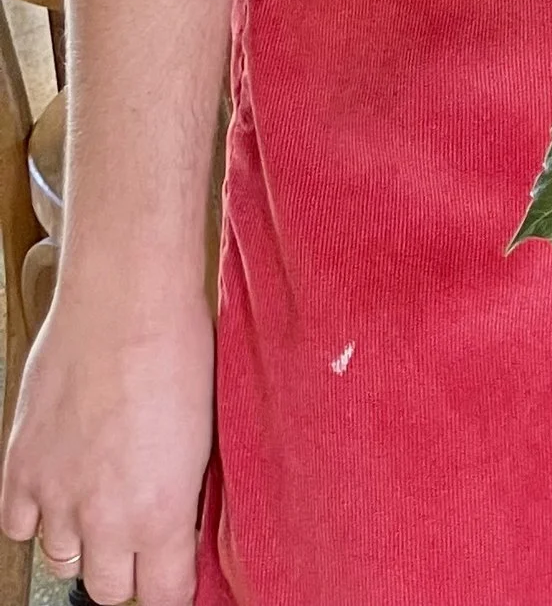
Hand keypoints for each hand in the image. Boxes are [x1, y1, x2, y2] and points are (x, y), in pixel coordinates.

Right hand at [0, 274, 214, 605]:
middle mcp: (105, 519)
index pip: (164, 596)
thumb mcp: (206, 433)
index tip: (175, 579)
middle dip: (128, 570)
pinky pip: (19, 527)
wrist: (126, 300)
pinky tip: (60, 490)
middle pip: (110, 590)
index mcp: (161, 514)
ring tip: (101, 505)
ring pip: (62, 561)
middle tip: (139, 540)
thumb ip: (186, 493)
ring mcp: (57, 497)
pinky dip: (37, 516)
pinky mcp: (22, 469)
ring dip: (82, 543)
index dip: (172, 589)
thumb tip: (184, 522)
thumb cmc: (180, 349)